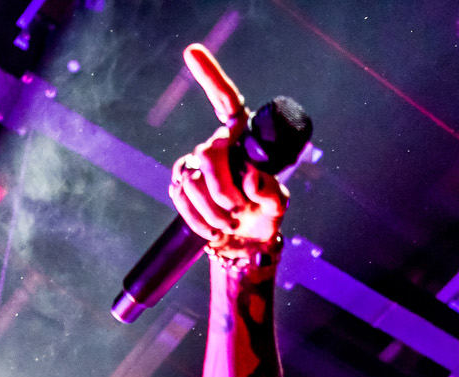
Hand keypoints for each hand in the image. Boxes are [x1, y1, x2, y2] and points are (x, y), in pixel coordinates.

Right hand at [167, 44, 287, 253]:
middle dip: (222, 189)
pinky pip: (181, 197)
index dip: (209, 76)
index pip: (226, 102)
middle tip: (239, 210)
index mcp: (242, 138)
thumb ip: (272, 193)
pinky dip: (200, 220)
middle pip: (207, 156)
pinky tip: (215, 228)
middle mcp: (217, 144)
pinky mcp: (181, 184)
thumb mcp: (277, 205)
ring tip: (231, 222)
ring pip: (192, 181)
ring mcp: (194, 164)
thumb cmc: (265, 215)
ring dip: (214, 211)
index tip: (191, 52)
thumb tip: (252, 180)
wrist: (244, 243)